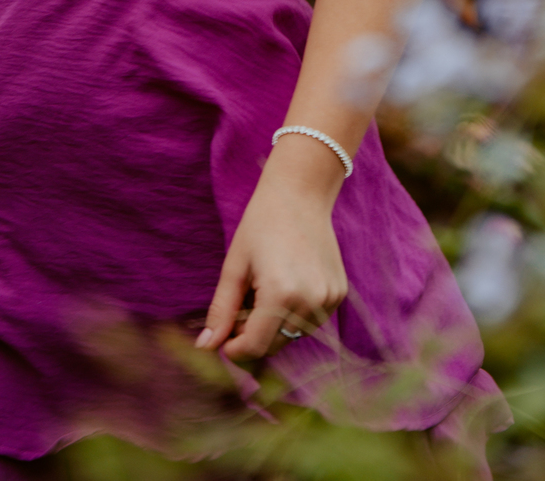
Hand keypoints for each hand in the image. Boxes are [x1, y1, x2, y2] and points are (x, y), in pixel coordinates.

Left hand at [196, 140, 347, 359]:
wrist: (300, 194)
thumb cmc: (261, 225)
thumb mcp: (235, 266)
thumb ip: (222, 310)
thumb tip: (206, 348)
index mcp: (280, 294)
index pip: (255, 347)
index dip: (235, 350)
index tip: (224, 341)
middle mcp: (310, 301)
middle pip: (275, 345)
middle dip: (254, 336)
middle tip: (243, 305)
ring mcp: (329, 299)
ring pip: (294, 335)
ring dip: (276, 326)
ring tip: (266, 290)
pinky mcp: (339, 294)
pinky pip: (311, 321)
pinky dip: (296, 314)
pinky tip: (288, 285)